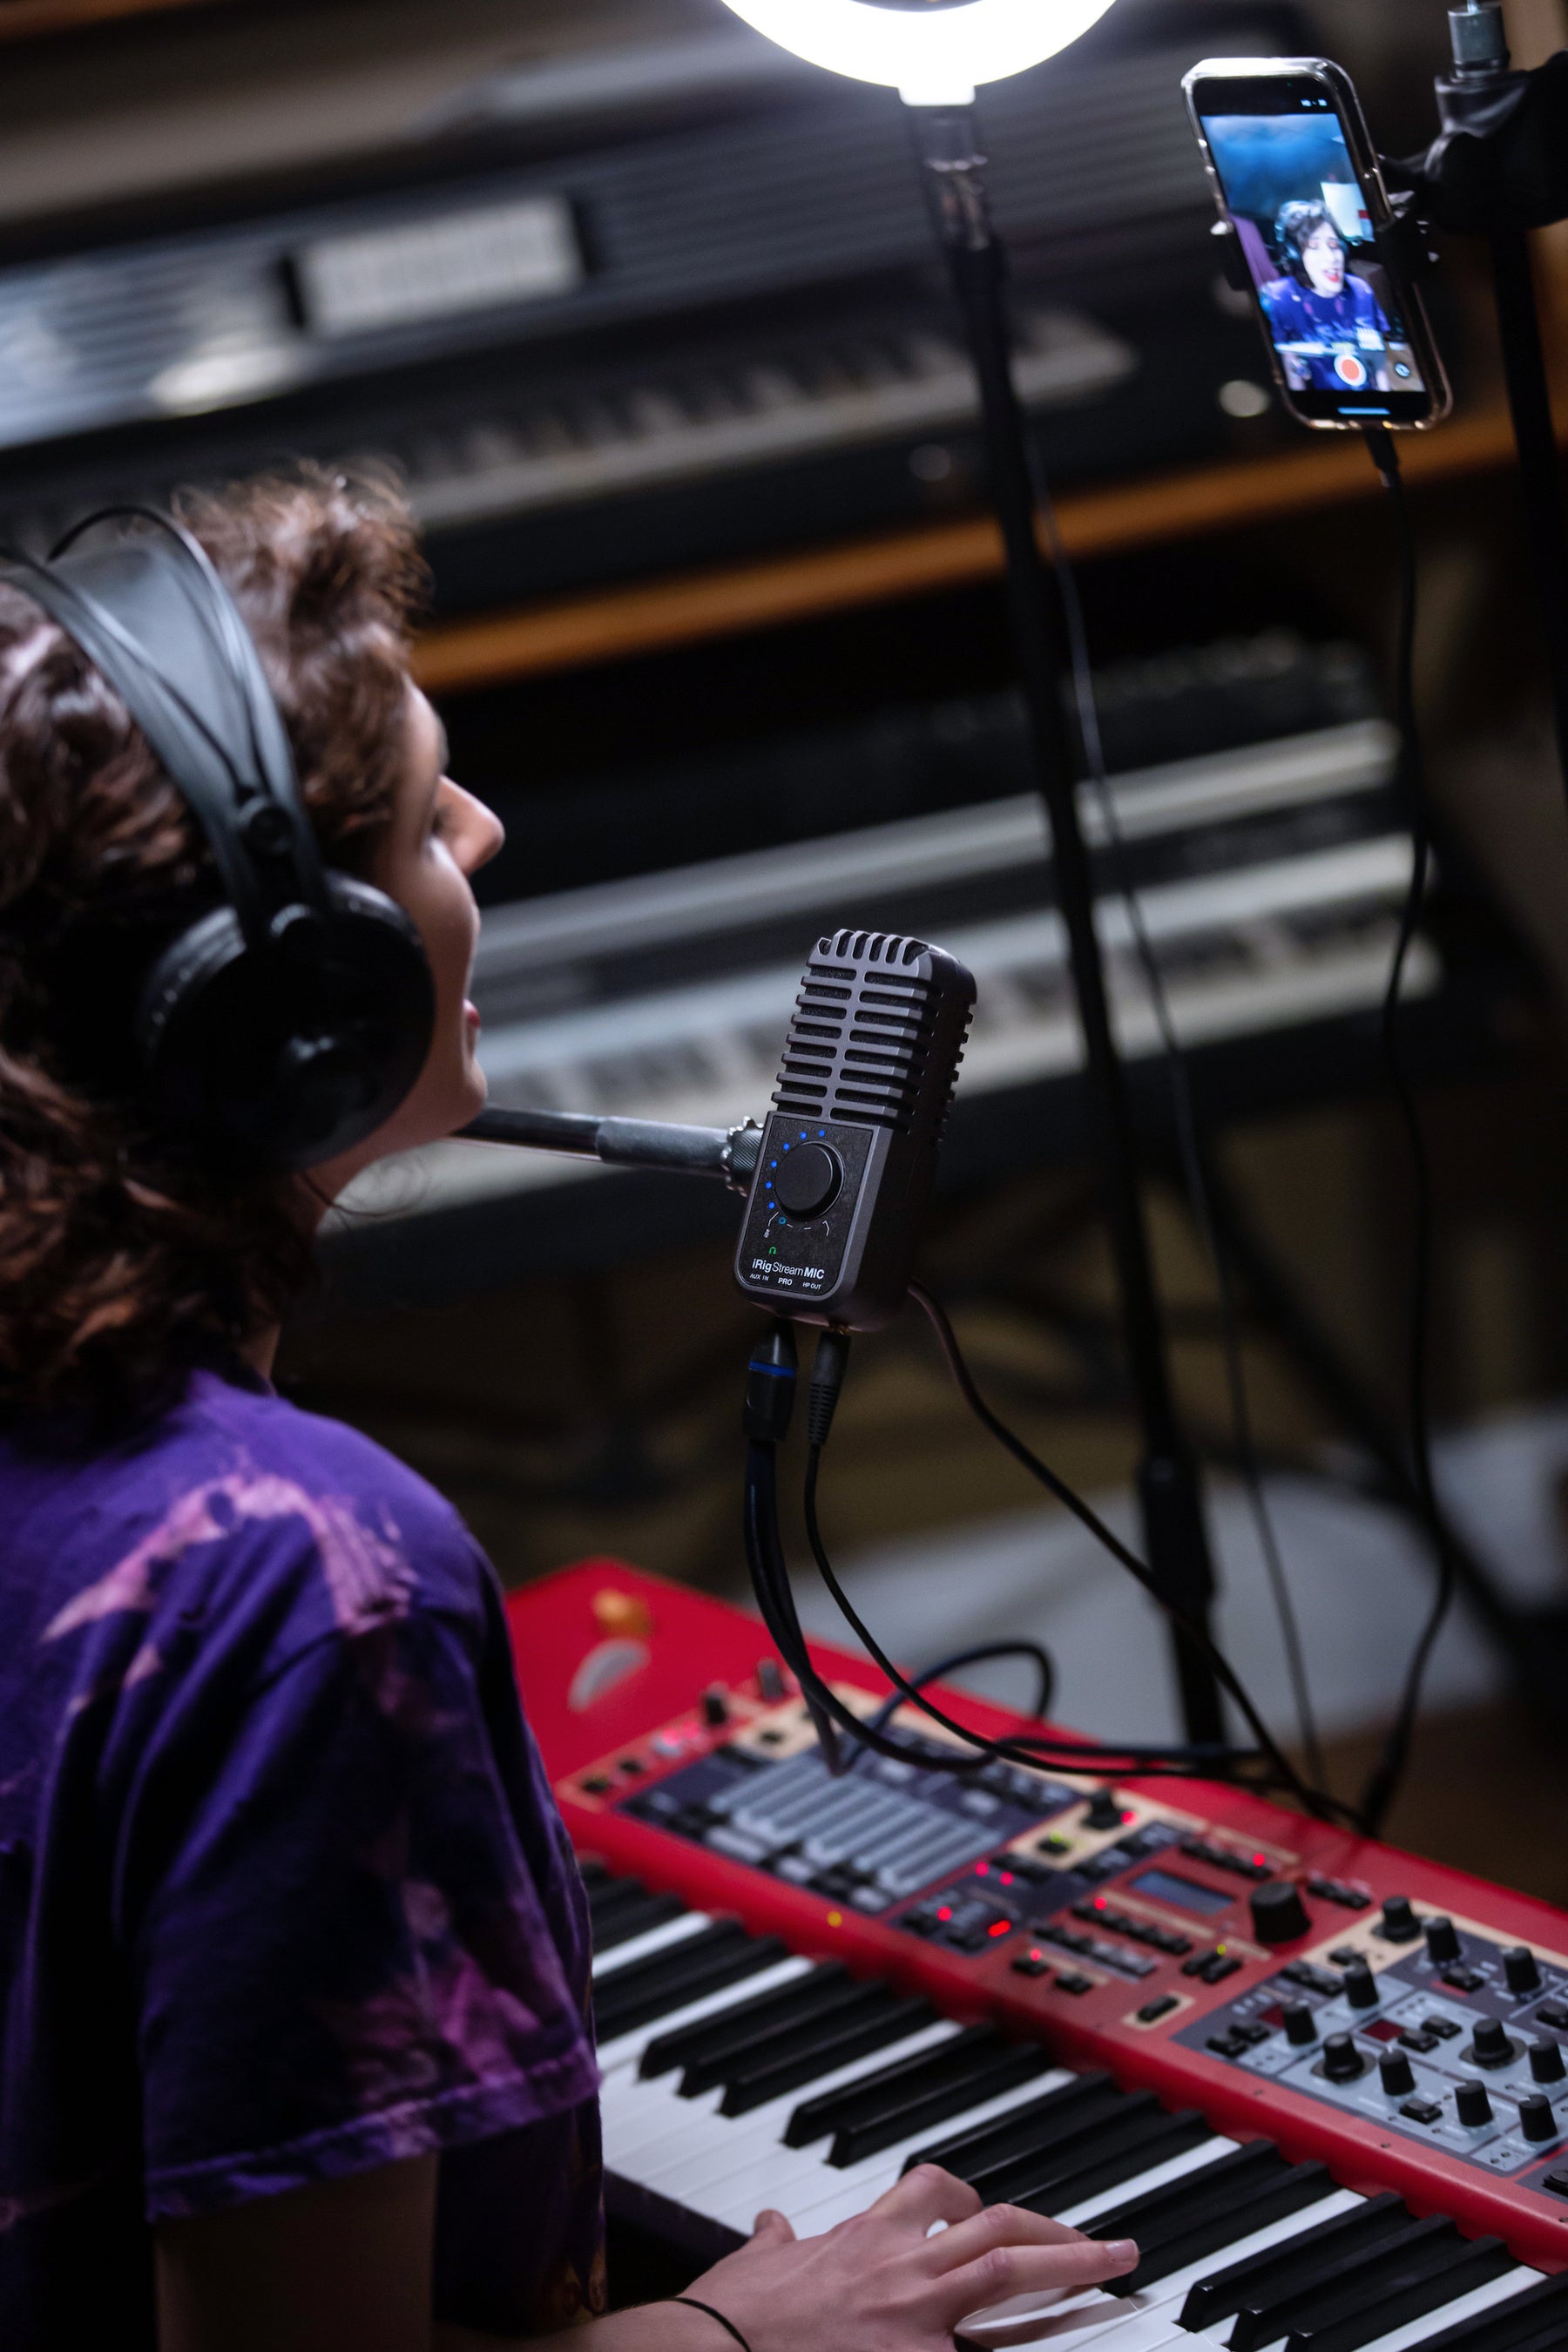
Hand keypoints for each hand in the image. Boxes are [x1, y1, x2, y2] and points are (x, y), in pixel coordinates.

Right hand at [677, 2165, 1137, 2351]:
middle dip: (1056, 2230)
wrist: (706, 2351)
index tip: (996, 2215)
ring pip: (1008, 2271)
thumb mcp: (755, 2266)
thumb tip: (772, 2224)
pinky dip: (1014, 2348)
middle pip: (997, 2227)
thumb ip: (776, 2244)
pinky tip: (1054, 2350)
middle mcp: (898, 2266)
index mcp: (862, 2239)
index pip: (932, 2197)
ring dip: (1070, 2264)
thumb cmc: (725, 2317)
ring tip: (1114, 2266)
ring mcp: (912, 2316)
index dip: (973, 2202)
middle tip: (1105, 2242)